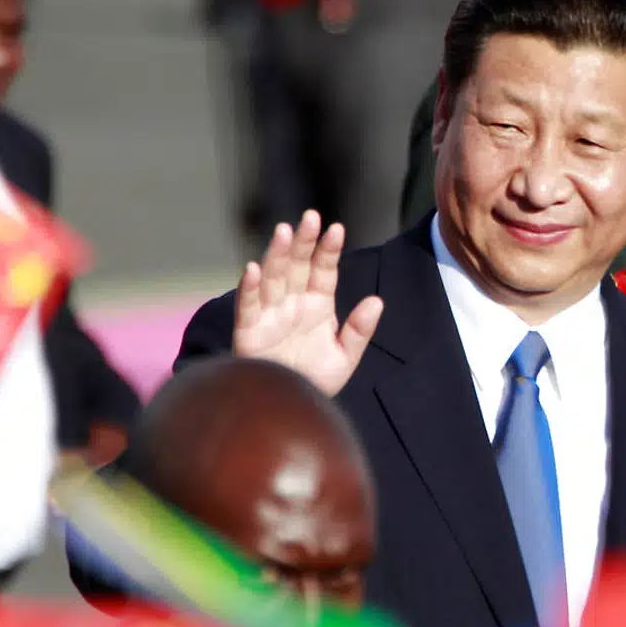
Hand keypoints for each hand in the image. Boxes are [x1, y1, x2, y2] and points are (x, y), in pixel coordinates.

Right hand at [233, 210, 382, 395]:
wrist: (288, 409)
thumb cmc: (315, 380)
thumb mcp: (344, 358)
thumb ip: (359, 330)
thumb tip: (377, 301)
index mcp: (317, 304)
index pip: (324, 270)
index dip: (328, 250)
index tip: (336, 228)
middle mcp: (293, 303)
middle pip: (298, 266)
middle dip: (304, 242)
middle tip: (310, 217)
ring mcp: (270, 315)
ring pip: (273, 278)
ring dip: (278, 255)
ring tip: (285, 232)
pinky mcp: (249, 332)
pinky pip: (248, 307)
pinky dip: (249, 288)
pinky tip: (253, 268)